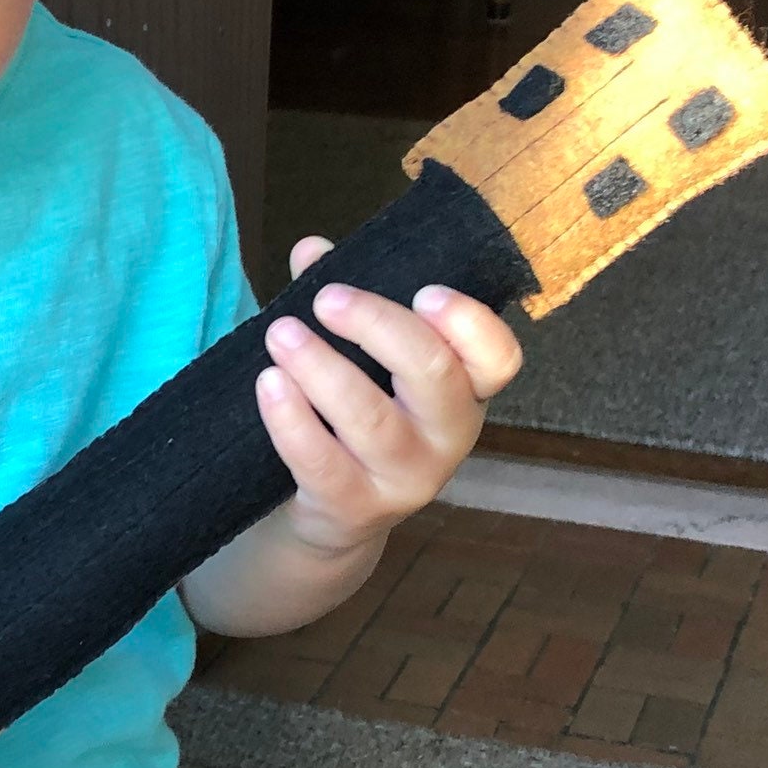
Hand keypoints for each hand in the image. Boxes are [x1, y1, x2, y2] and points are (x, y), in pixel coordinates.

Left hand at [256, 233, 522, 558]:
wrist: (334, 516)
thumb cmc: (355, 419)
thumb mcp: (363, 362)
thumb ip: (343, 305)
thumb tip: (311, 251)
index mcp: (465, 391)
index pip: (499, 358)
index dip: (469, 324)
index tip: (425, 292)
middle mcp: (448, 437)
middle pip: (434, 374)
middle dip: (378, 326)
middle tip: (327, 299)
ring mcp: (407, 479)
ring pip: (370, 418)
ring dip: (320, 367)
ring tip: (280, 334)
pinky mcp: (356, 507)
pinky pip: (322, 461)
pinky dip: (291, 419)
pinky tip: (268, 383)